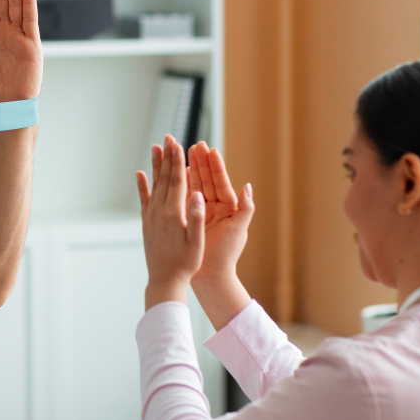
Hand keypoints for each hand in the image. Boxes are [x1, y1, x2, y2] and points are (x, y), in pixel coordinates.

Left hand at [136, 135, 205, 308]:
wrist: (165, 280)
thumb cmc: (186, 263)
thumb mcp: (196, 243)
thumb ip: (196, 218)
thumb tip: (198, 195)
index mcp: (173, 214)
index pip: (177, 181)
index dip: (177, 161)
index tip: (178, 143)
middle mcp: (158, 212)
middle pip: (164, 178)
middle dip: (167, 156)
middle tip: (168, 136)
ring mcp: (150, 216)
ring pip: (154, 185)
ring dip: (155, 165)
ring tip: (156, 147)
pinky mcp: (146, 223)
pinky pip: (144, 199)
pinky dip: (142, 185)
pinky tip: (140, 174)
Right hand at [186, 141, 253, 282]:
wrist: (211, 275)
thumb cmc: (227, 255)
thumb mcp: (239, 231)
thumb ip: (246, 209)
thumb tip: (248, 187)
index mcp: (228, 207)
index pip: (221, 182)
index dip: (215, 167)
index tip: (210, 151)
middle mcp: (214, 206)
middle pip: (206, 179)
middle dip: (201, 161)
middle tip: (195, 144)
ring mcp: (200, 211)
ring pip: (193, 185)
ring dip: (188, 168)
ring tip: (181, 152)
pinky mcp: (189, 217)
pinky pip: (182, 197)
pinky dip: (178, 184)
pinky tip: (171, 173)